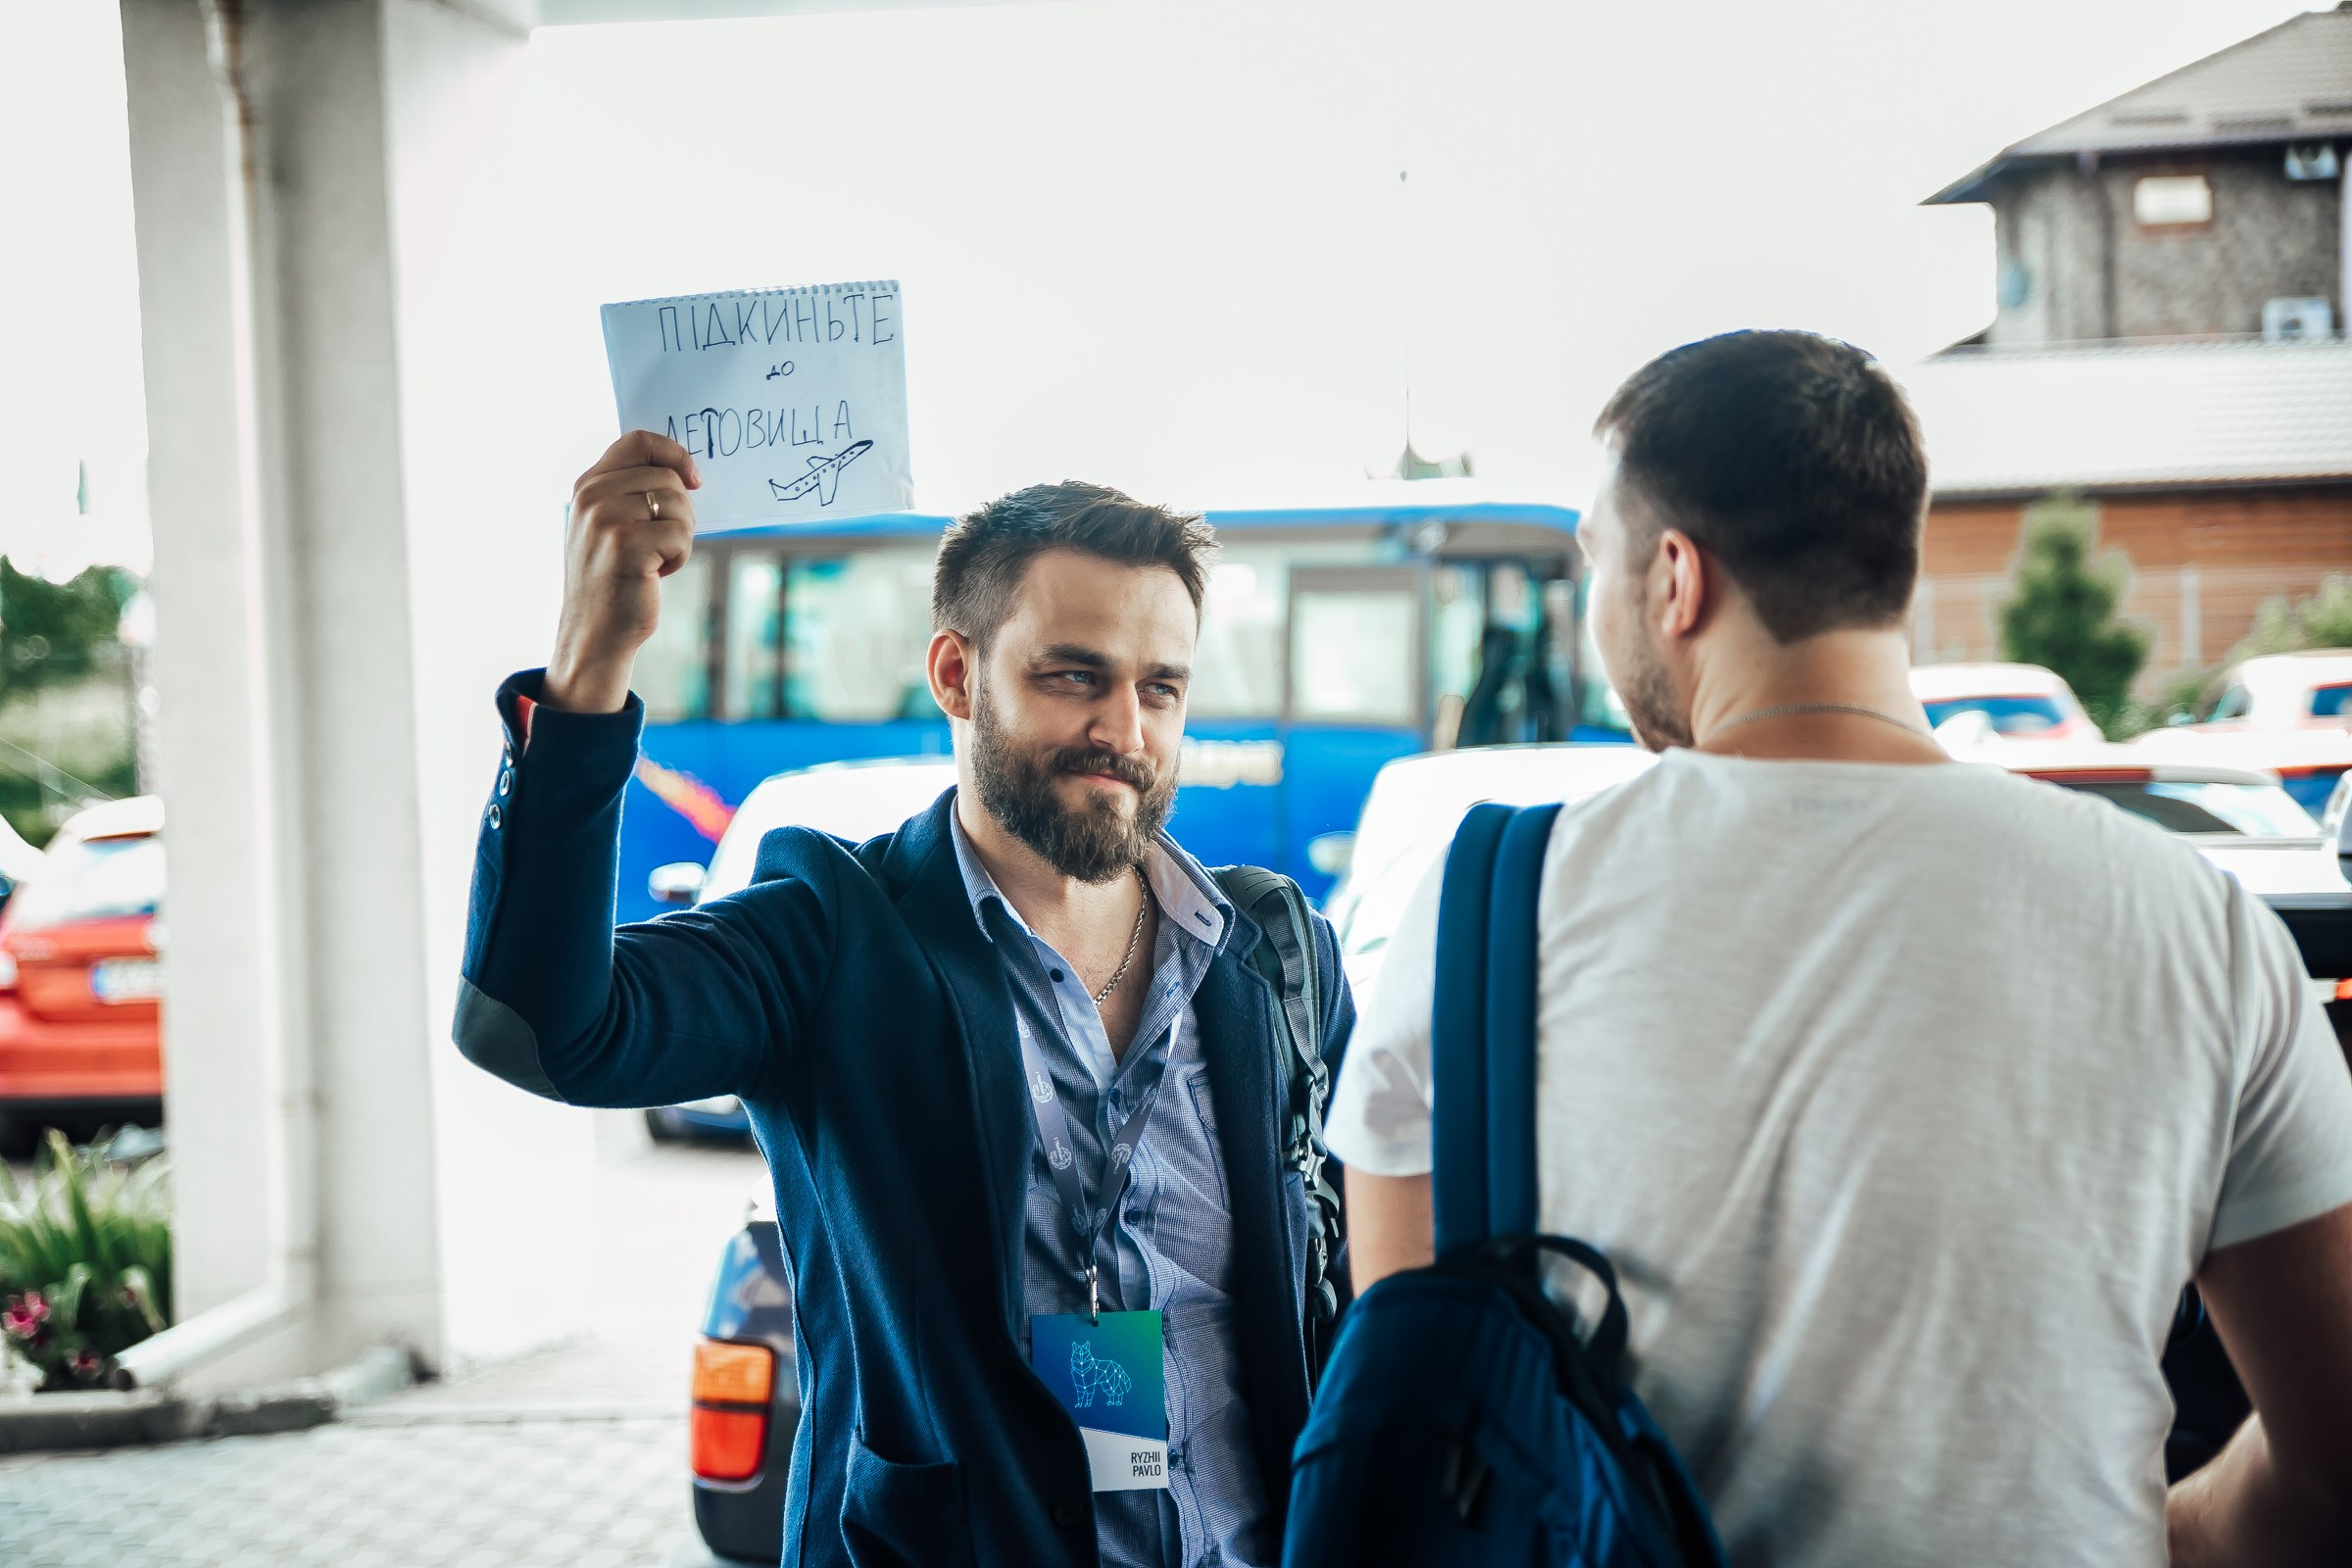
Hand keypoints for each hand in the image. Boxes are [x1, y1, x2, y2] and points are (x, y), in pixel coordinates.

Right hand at [544, 431, 700, 713]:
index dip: (674, 454)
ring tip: (655, 560)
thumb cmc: (614, 578)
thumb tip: (685, 473)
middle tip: (663, 544)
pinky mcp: (626, 544)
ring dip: (681, 537)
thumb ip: (633, 492)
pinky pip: (680, 535)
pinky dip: (680, 557)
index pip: (639, 441)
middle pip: (667, 478)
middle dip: (681, 513)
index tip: (693, 480)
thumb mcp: (611, 525)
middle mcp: (593, 496)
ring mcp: (606, 518)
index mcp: (589, 484)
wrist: (595, 631)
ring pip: (677, 505)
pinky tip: (655, 574)